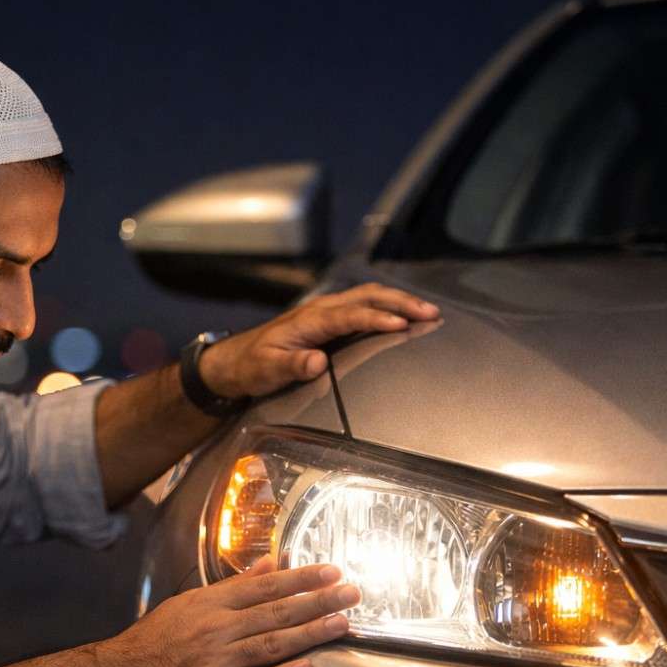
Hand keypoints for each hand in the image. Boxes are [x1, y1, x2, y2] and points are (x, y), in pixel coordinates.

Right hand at [99, 558, 360, 666]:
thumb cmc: (155, 639)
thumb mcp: (190, 603)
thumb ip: (234, 586)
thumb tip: (270, 564)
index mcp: (211, 604)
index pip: (264, 586)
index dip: (301, 578)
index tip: (332, 571)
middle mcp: (217, 629)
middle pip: (276, 612)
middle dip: (318, 602)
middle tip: (351, 594)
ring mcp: (216, 662)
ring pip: (271, 645)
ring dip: (310, 634)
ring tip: (342, 624)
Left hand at [199, 282, 439, 398]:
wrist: (235, 361)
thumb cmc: (251, 366)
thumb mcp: (267, 370)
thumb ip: (292, 365)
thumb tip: (317, 362)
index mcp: (308, 320)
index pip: (350, 315)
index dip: (376, 319)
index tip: (402, 324)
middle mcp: (320, 309)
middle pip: (367, 296)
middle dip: (401, 302)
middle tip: (431, 312)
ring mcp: (326, 311)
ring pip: (368, 296)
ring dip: (399, 301)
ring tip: (428, 311)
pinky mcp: (329, 319)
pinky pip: (364, 305)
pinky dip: (388, 305)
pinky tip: (404, 313)